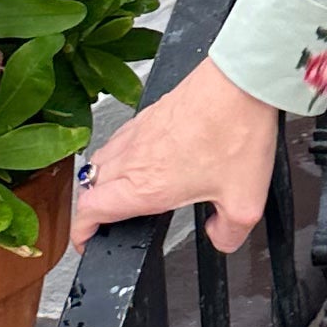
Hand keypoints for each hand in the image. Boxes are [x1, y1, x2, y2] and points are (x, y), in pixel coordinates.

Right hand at [67, 55, 280, 256]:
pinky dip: (118, 157)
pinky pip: (117, 140)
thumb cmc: (235, 135)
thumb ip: (228, 234)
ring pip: (99, 162)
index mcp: (145, 187)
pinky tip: (144, 159)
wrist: (240, 84)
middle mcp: (132, 160)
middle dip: (91, 210)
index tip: (87, 242)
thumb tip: (220, 239)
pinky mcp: (147, 114)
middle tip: (105, 223)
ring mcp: (136, 133)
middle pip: (88, 187)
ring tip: (121, 193)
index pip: (89, 211)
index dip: (81, 232)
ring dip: (101, 182)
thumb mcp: (244, 204)